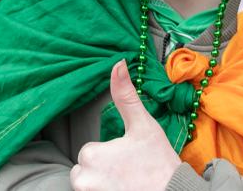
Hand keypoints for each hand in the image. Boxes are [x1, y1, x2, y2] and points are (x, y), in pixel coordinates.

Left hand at [70, 61, 180, 190]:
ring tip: (127, 185)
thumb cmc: (159, 163)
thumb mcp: (143, 126)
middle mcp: (83, 179)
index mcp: (90, 154)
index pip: (91, 151)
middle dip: (104, 172)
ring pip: (89, 186)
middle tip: (129, 173)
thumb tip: (118, 63)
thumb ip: (125, 96)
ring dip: (103, 185)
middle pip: (86, 171)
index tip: (130, 161)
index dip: (111, 154)